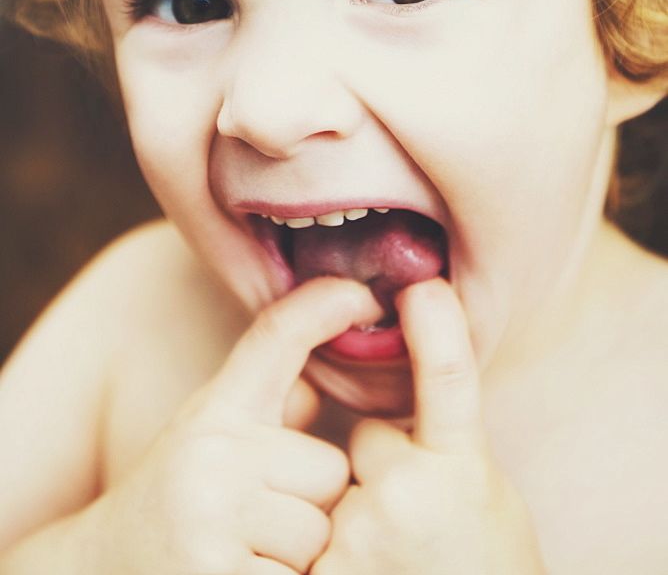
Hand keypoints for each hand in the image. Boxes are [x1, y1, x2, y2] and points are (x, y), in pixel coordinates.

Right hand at [90, 277, 381, 574]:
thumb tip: (342, 346)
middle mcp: (209, 454)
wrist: (94, 569)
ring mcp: (210, 518)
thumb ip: (276, 408)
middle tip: (254, 522)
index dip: (322, 308)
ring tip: (244, 553)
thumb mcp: (214, 438)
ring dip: (297, 557)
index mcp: (213, 412)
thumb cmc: (173, 500)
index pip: (275, 338)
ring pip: (321, 532)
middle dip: (310, 506)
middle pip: (330, 472)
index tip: (362, 293)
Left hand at [312, 278, 546, 574]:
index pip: (446, 381)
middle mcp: (405, 500)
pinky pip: (315, 527)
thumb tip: (412, 385)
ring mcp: (354, 538)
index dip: (436, 330)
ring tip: (387, 556)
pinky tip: (362, 563)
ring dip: (350, 507)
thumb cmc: (486, 566)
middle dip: (380, 465)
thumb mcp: (486, 497)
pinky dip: (329, 544)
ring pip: (336, 482)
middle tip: (414, 520)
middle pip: (367, 437)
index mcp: (462, 474)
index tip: (423, 290)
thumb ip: (451, 441)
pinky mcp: (321, 571)